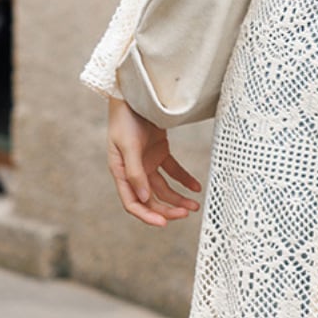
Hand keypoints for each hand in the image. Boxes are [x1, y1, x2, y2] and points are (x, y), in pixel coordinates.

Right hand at [106, 97, 202, 227]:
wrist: (135, 94)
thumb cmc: (125, 118)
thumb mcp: (128, 145)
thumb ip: (135, 172)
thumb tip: (143, 198)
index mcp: (121, 172)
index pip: (132, 202)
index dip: (147, 215)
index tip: (164, 223)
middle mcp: (134, 171)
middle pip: (151, 199)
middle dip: (167, 208)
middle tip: (186, 213)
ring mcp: (147, 163)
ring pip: (164, 189)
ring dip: (178, 198)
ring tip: (194, 205)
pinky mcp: (160, 153)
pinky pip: (174, 172)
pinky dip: (184, 180)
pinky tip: (196, 187)